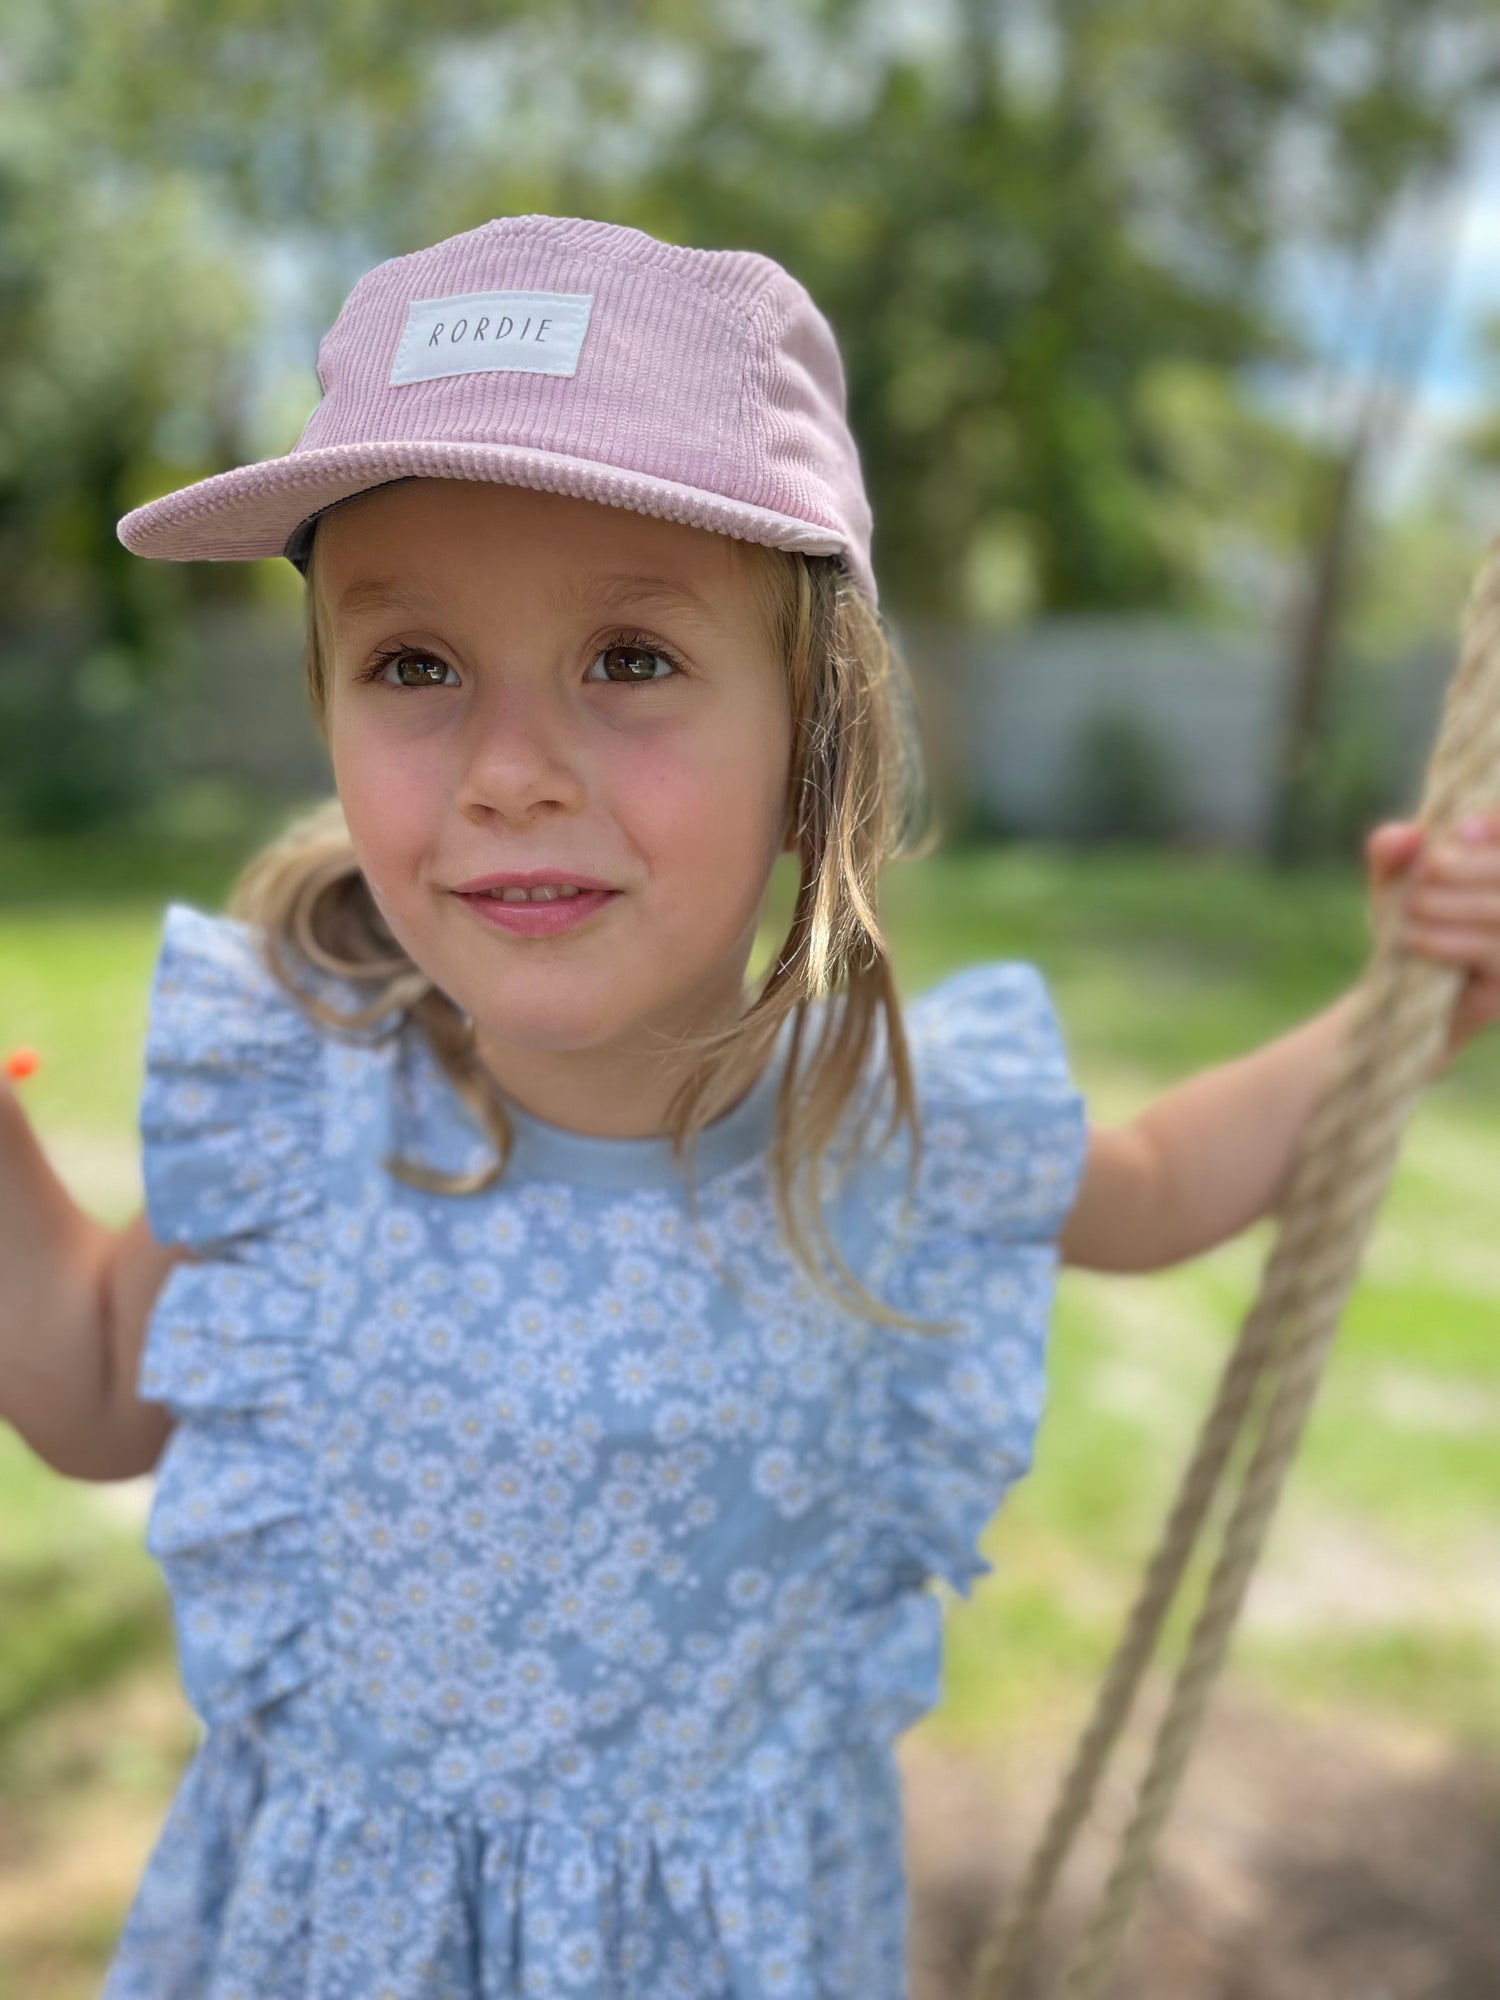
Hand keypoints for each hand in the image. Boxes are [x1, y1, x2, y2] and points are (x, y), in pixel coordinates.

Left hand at [1365, 809, 1499, 1066]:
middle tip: (1422, 874)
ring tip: (1411, 906)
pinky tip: (1414, 938)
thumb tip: (1407, 834)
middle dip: (1466, 868)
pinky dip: (1450, 940)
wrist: (1400, 994)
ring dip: (1451, 904)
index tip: (1461, 833)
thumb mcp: (1393, 881)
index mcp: (1497, 869)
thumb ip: (1391, 851)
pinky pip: (1493, 951)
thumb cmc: (1407, 921)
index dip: (1497, 827)